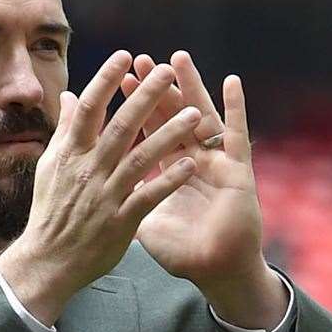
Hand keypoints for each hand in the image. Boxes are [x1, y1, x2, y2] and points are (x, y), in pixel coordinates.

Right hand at [0, 51, 200, 324]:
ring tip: (195, 114)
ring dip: (169, 134)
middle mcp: (87, 169)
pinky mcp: (120, 221)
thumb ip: (65, 130)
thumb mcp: (50, 167)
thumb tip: (70, 96)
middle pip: (120, 125)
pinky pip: (149, 196)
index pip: (89, 108)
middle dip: (146, 96)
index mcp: (70, 153)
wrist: (49, 260)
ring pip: (141, 158)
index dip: (106, 80)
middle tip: (168, 71)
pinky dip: (170, 180)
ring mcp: (105, 195)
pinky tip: (191, 165)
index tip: (126, 56)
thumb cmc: (51, 211)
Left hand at [119, 51, 285, 329]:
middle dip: (156, 89)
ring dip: (190, 87)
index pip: (148, 130)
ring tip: (178, 58)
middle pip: (172, 116)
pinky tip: (232, 82)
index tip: (121, 79)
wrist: (214, 272)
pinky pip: (236, 134)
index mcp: (169, 170)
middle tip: (142, 60)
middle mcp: (192, 159)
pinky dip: (235, 108)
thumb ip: (121, 194)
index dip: (135, 106)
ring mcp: (216, 162)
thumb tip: (95, 180)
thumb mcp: (141, 218)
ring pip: (201, 116)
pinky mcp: (237, 170)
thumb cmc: (180, 251)